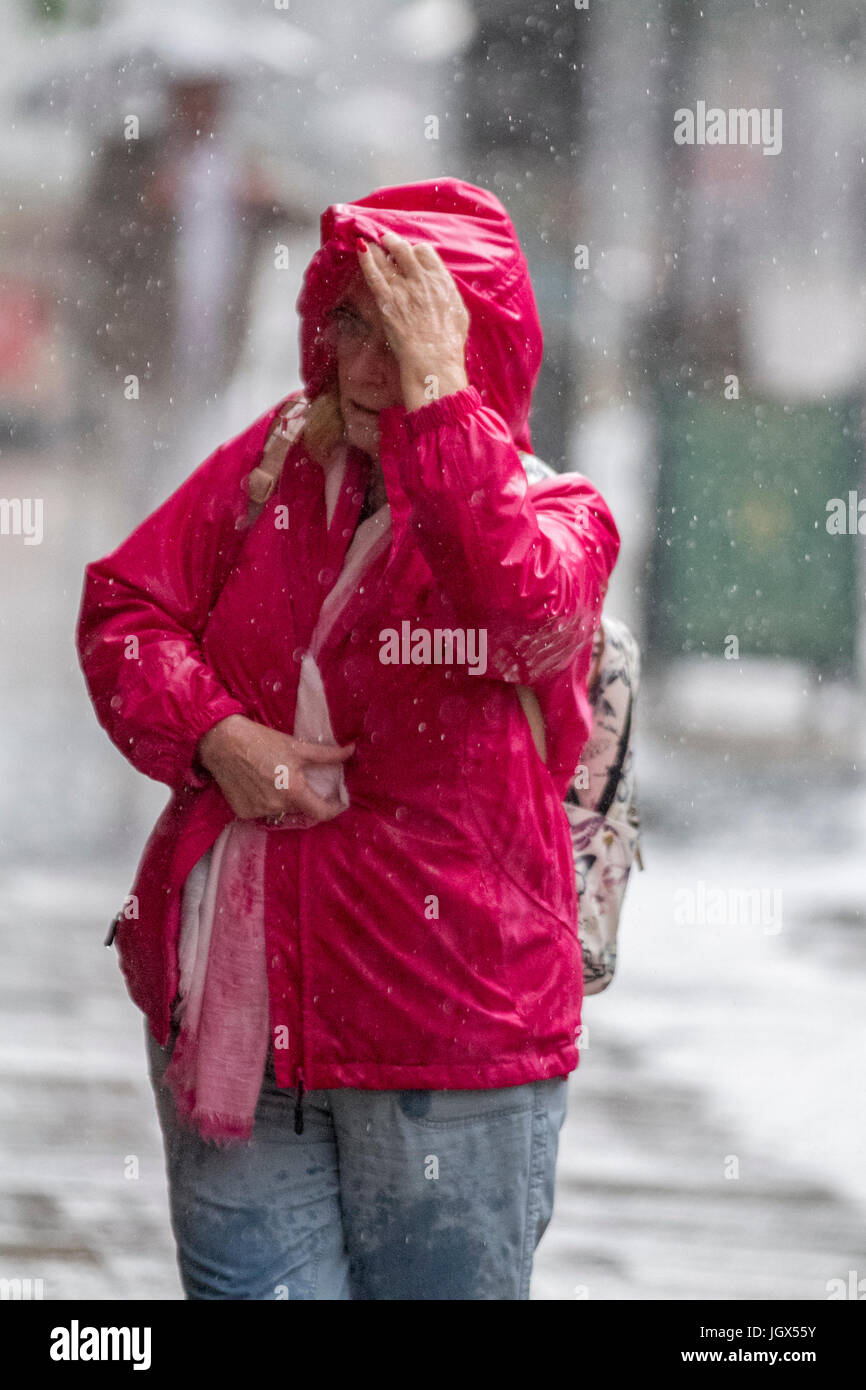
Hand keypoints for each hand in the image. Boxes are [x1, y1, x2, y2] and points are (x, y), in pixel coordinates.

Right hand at [197, 714, 354, 823]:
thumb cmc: (261, 741)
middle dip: (306, 798)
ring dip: (285, 801)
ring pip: (281, 812)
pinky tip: (260, 784)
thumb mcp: (297, 747)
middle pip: (301, 810)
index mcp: (293, 792)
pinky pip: (262, 812)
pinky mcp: (242, 812)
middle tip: (302, 781)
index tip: (339, 802)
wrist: (223, 743)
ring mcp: (258, 812)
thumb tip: (351, 751)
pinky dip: (266, 802)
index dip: (334, 809)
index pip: (321, 813)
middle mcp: (276, 807)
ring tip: (278, 780)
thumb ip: (327, 755)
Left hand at [357, 230, 469, 410]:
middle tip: (386, 240)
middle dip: (393, 242)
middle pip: (404, 249)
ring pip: (386, 257)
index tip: (410, 254)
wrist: (433, 359)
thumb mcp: (459, 313)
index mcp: (441, 280)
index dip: (415, 251)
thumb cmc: (449, 343)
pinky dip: (366, 259)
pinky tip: (359, 249)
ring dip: (377, 247)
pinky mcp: (386, 300)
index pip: (425, 252)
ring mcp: (402, 288)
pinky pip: (374, 274)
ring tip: (370, 241)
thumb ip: (449, 295)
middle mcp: (421, 278)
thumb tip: (444, 288)